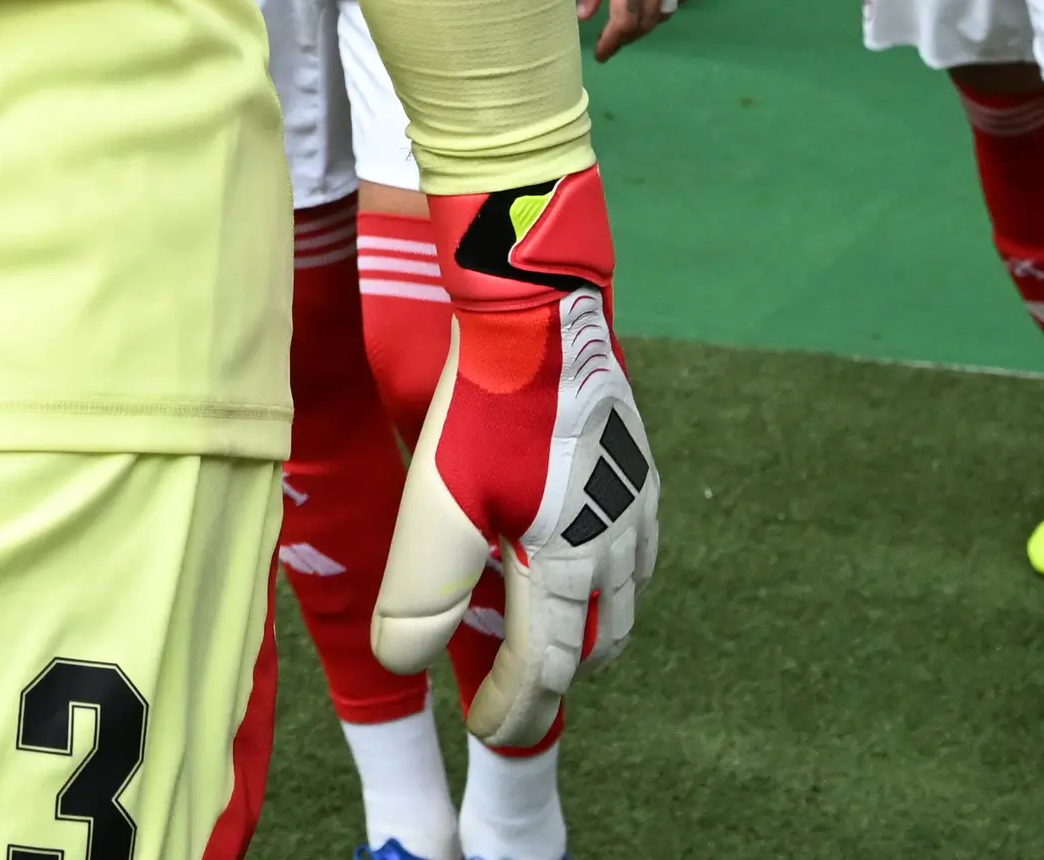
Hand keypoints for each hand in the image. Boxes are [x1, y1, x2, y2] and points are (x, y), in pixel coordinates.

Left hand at [373, 171, 656, 747]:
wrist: (539, 313)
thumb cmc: (485, 415)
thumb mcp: (436, 514)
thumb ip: (420, 601)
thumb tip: (404, 665)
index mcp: (570, 568)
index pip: (545, 668)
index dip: (513, 707)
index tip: (483, 730)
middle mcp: (616, 543)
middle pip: (598, 641)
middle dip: (559, 679)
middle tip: (521, 696)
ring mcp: (635, 499)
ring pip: (627, 595)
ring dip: (594, 632)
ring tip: (563, 642)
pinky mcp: (636, 458)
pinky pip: (638, 544)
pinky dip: (616, 578)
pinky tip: (594, 559)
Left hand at [576, 0, 697, 58]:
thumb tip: (584, 17)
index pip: (625, 20)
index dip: (613, 42)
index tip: (601, 54)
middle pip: (647, 21)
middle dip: (629, 36)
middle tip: (613, 40)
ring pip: (667, 10)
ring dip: (649, 23)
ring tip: (632, 24)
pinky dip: (670, 4)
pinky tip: (657, 3)